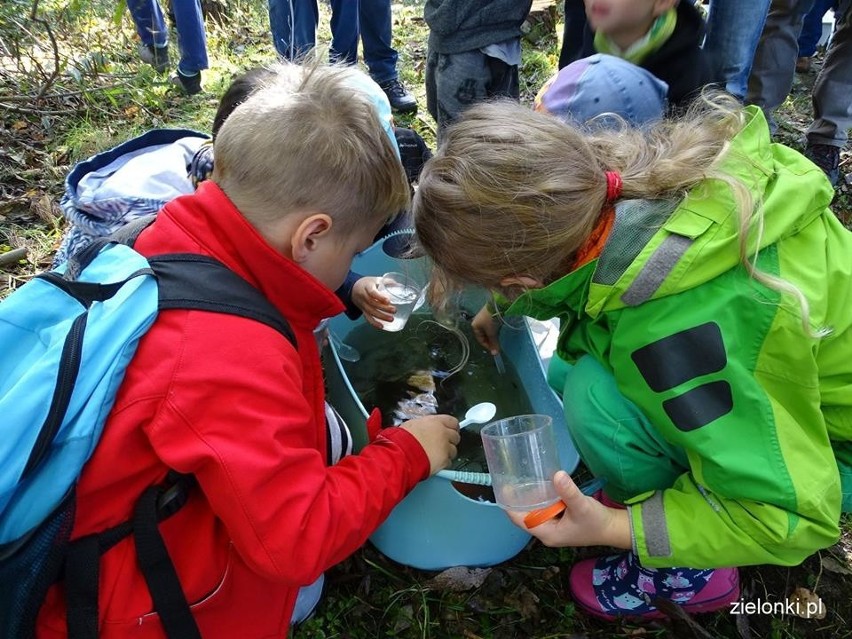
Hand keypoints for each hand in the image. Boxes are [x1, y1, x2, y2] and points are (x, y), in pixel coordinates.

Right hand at [352, 277, 394, 328]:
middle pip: (373, 303)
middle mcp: (363, 296)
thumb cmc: (367, 283)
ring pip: (371, 312)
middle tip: (394, 310)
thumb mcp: (375, 279)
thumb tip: (399, 285)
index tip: (388, 300)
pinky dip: (374, 323)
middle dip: (384, 308)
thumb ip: (387, 281)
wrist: (353, 289)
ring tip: (391, 319)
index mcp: (367, 287)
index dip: (380, 297)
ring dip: (381, 317)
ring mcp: (362, 304)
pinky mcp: (363, 310)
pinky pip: (367, 318)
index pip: (372, 292)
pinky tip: (382, 326)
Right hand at [399, 414, 459, 475]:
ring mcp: (445, 447)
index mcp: (435, 422)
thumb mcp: (412, 425)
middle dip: (450, 441)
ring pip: (453, 451)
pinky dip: (443, 464)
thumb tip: (427, 429)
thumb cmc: (401, 440)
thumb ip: (425, 426)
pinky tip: (434, 463)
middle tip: (443, 445)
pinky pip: (448, 462)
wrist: (401, 454)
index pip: (453, 422)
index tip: (451, 431)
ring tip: (435, 456)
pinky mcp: (444, 460)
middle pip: (456, 437)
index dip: (452, 428)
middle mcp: (443, 433)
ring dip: (447, 453)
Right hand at [471, 305, 500, 353]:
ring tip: (499, 339)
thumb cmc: (491, 320)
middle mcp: (477, 321)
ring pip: (488, 330)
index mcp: (474, 326)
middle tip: (497, 345)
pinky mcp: (490, 313)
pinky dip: (495, 329)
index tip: (494, 350)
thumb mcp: (492, 332)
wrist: (497, 304)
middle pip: (484, 335)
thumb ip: (493, 343)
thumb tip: (495, 354)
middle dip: (490, 341)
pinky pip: (491, 325)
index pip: (480, 339)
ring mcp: (483, 317)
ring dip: (493, 335)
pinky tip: (499, 330)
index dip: (487, 346)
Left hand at [506, 471, 631, 548]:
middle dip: (517, 499)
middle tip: (510, 478)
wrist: (613, 528)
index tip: (503, 487)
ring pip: (533, 512)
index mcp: (546, 533)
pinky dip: (539, 499)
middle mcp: (546, 532)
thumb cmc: (596, 521)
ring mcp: (552, 527)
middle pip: (523, 515)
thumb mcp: (581, 506)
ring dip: (527, 498)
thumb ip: (569, 491)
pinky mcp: (558, 521)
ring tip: (519, 478)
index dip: (509, 505)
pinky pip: (542, 510)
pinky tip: (538, 485)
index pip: (519, 520)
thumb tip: (557, 475)